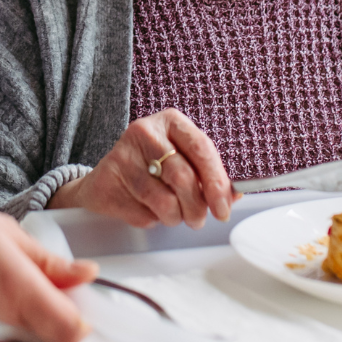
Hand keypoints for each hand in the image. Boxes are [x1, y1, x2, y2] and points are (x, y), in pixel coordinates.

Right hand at [48, 108, 237, 227]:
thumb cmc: (151, 167)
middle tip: (197, 220)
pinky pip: (141, 212)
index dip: (217, 182)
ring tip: (172, 215)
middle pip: (183, 177)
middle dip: (196, 207)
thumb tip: (234, 195)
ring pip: (163, 200)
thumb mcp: (181, 159)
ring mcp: (124, 154)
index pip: (202, 148)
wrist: (106, 177)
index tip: (223, 208)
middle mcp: (146, 132)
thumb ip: (207, 174)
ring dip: (174, 217)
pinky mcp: (108, 179)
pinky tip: (145, 208)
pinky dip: (151, 219)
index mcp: (170, 121)